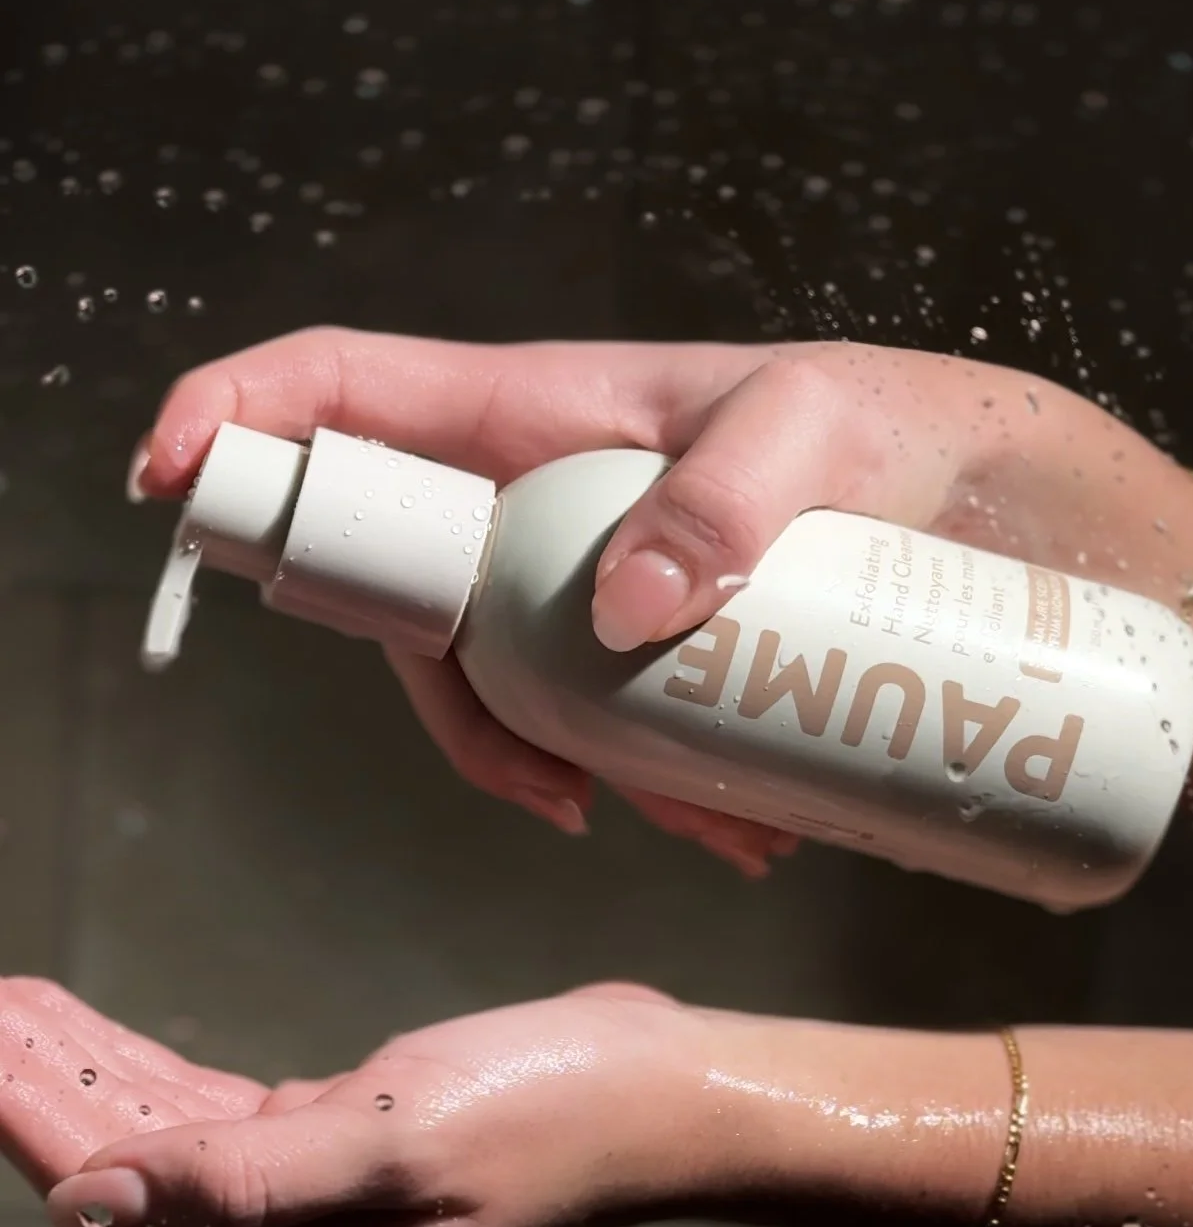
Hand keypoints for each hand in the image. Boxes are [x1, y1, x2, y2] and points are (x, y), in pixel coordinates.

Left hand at [0, 977, 715, 1226]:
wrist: (657, 1091)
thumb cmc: (544, 1112)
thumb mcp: (390, 1139)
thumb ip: (238, 1176)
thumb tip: (85, 1205)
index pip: (118, 1190)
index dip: (36, 1120)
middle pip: (130, 1160)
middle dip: (49, 1088)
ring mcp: (317, 1189)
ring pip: (169, 1129)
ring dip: (95, 1069)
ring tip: (22, 1006)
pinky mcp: (346, 1138)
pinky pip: (221, 1108)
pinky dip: (162, 1069)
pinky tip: (115, 1040)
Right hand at [129, 332, 1192, 872]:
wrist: (983, 506)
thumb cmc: (894, 429)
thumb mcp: (823, 429)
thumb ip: (728, 495)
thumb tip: (619, 608)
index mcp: (529, 414)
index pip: (341, 392)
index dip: (239, 427)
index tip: (174, 491)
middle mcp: (528, 499)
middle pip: (403, 599)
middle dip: (465, 714)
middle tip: (565, 787)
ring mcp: (572, 576)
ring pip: (501, 690)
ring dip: (580, 776)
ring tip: (718, 832)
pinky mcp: (628, 643)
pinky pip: (582, 723)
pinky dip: (640, 790)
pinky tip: (734, 833)